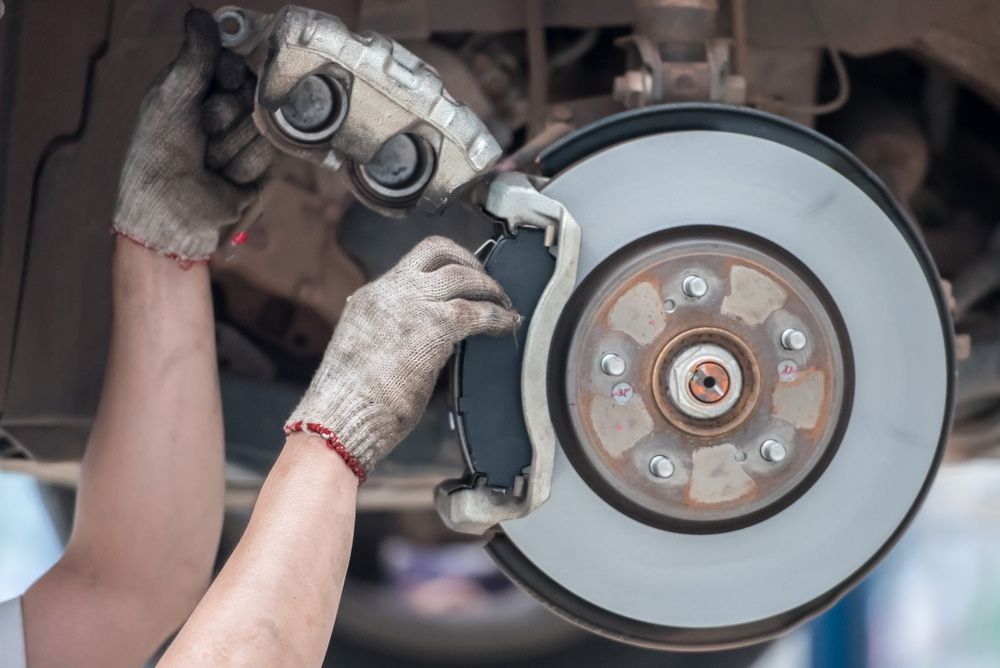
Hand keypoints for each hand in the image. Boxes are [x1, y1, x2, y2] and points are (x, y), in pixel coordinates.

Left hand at [112, 9, 274, 261]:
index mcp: (198, 89)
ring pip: (261, 122)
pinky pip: (268, 150)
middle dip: (225, 114)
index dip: (229, 72)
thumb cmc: (157, 158)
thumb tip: (199, 14)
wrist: (170, 215)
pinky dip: (242, 164)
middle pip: (251, 91)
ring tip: (208, 162)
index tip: (217, 82)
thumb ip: (194, 58)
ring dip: (230, 145)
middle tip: (202, 133)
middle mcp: (224, 111)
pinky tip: (222, 177)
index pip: (234, 62)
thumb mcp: (170, 100)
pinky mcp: (262, 166)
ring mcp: (244, 138)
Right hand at [286, 237, 518, 480]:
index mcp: (370, 298)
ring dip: (489, 288)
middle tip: (487, 283)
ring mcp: (412, 305)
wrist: (340, 415)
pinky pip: (476, 311)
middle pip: (438, 250)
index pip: (412, 263)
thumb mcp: (365, 352)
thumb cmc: (350, 400)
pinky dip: (497, 316)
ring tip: (503, 304)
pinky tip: (506, 324)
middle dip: (469, 262)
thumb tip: (417, 342)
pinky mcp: (433, 327)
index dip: (444, 265)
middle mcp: (390, 292)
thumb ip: (390, 335)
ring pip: (462, 275)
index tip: (461, 276)